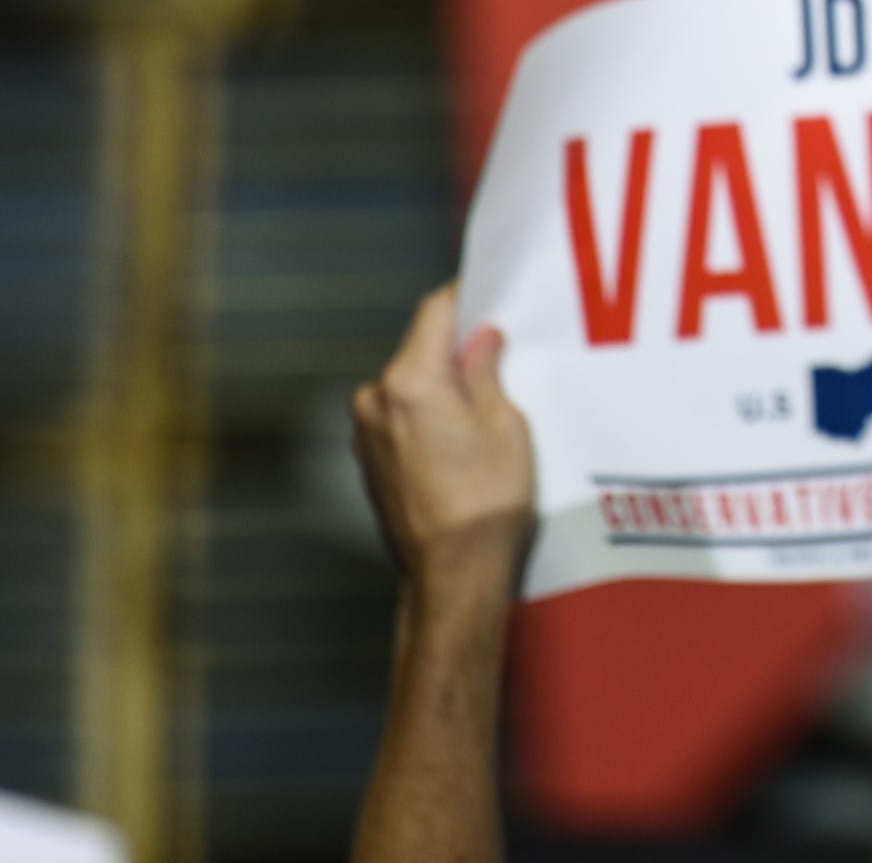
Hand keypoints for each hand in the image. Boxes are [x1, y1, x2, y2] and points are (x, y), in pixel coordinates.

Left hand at [351, 284, 535, 604]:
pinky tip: (462, 443)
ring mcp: (366, 436)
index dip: (465, 299)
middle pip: (420, 352)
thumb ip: (486, 373)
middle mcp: (376, 403)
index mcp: (410, 383)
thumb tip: (481, 342)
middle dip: (458, 351)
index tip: (487, 296)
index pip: (434, 313)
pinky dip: (428, 420)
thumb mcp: (505, 426)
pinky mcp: (370, 464)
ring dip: (442, 389)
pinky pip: (401, 421)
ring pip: (410, 388)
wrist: (454, 575)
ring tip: (486, 411)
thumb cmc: (485, 506)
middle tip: (502, 359)